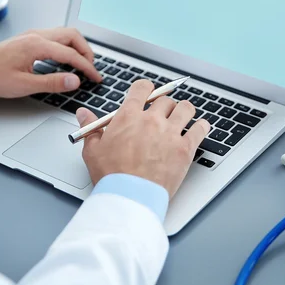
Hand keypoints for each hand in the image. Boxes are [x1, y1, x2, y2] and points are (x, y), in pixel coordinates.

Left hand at [0, 28, 101, 97]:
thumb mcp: (25, 85)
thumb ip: (53, 82)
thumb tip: (75, 81)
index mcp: (37, 45)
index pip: (72, 54)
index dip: (87, 67)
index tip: (96, 77)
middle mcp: (36, 35)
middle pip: (72, 35)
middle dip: (86, 51)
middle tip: (91, 68)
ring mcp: (31, 35)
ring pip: (64, 34)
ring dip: (77, 47)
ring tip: (82, 64)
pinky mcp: (27, 39)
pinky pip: (54, 37)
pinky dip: (66, 46)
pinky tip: (65, 59)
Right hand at [76, 80, 210, 197]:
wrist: (130, 196)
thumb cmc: (111, 176)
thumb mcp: (93, 150)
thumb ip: (90, 128)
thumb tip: (83, 113)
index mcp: (129, 116)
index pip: (143, 88)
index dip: (146, 90)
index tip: (148, 95)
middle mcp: (152, 120)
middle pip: (165, 100)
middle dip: (164, 106)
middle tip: (162, 116)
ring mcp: (170, 133)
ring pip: (186, 108)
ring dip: (184, 111)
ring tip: (182, 118)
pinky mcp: (185, 148)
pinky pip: (200, 128)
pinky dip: (201, 126)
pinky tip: (199, 128)